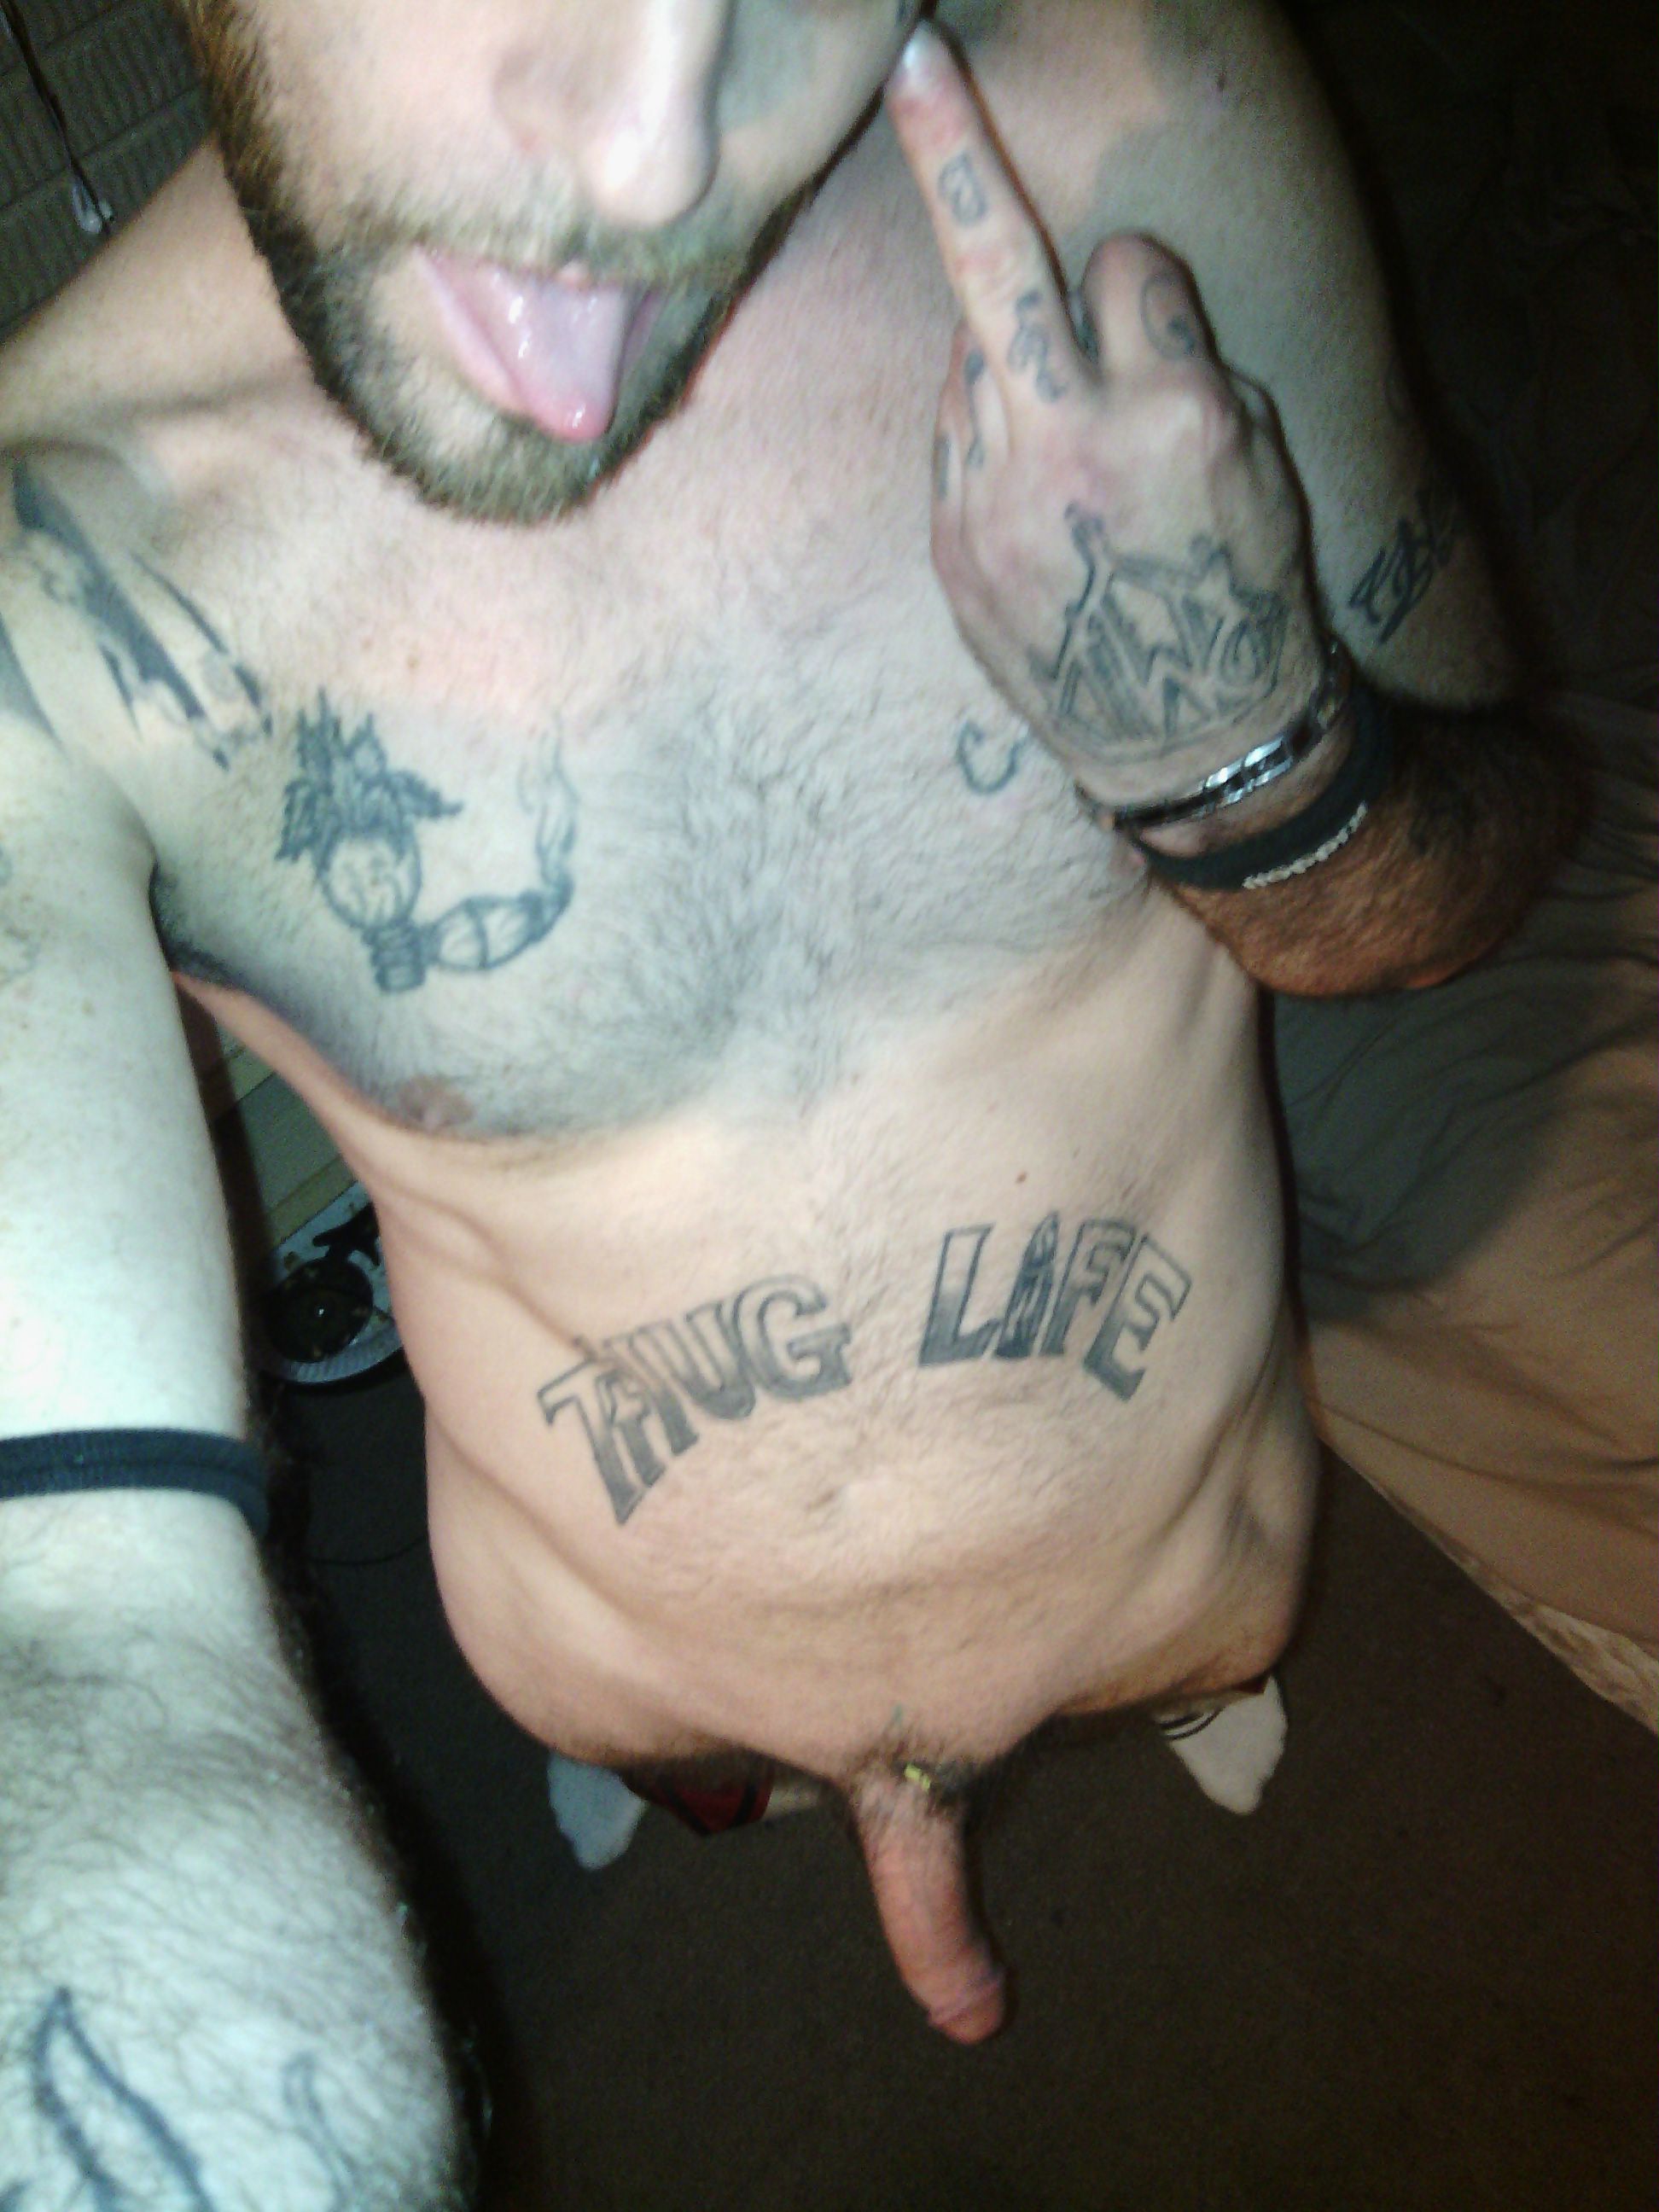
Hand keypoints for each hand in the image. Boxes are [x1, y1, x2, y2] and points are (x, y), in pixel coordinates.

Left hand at [885, 26, 1325, 813]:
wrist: (1189, 743)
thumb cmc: (1244, 593)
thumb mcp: (1262, 460)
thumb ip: (1180, 361)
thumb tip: (1096, 297)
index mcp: (1176, 416)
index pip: (1132, 265)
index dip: (1147, 294)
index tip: (1155, 332)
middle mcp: (1073, 448)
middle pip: (1003, 263)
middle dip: (956, 150)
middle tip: (915, 60)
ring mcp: (994, 501)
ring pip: (975, 354)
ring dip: (1012, 365)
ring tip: (1061, 452)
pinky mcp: (948, 545)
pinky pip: (954, 433)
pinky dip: (987, 436)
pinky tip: (1033, 500)